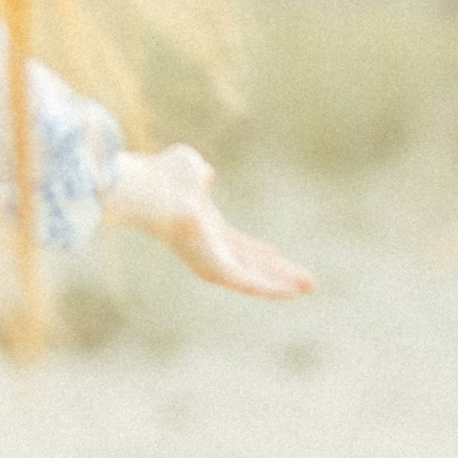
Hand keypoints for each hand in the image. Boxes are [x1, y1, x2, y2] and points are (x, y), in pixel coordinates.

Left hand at [106, 145, 312, 298]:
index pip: (238, 246)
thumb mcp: (188, 166)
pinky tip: (293, 291)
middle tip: (305, 281)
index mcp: (205, 229)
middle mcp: (209, 249)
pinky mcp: (216, 270)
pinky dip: (272, 288)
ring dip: (282, 284)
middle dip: (279, 273)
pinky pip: (248, 284)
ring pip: (254, 279)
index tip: (277, 255)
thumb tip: (205, 174)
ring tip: (308, 287)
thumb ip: (199, 171)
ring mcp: (211, 261)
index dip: (259, 252)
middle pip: (251, 266)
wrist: (149, 190)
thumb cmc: (162, 176)